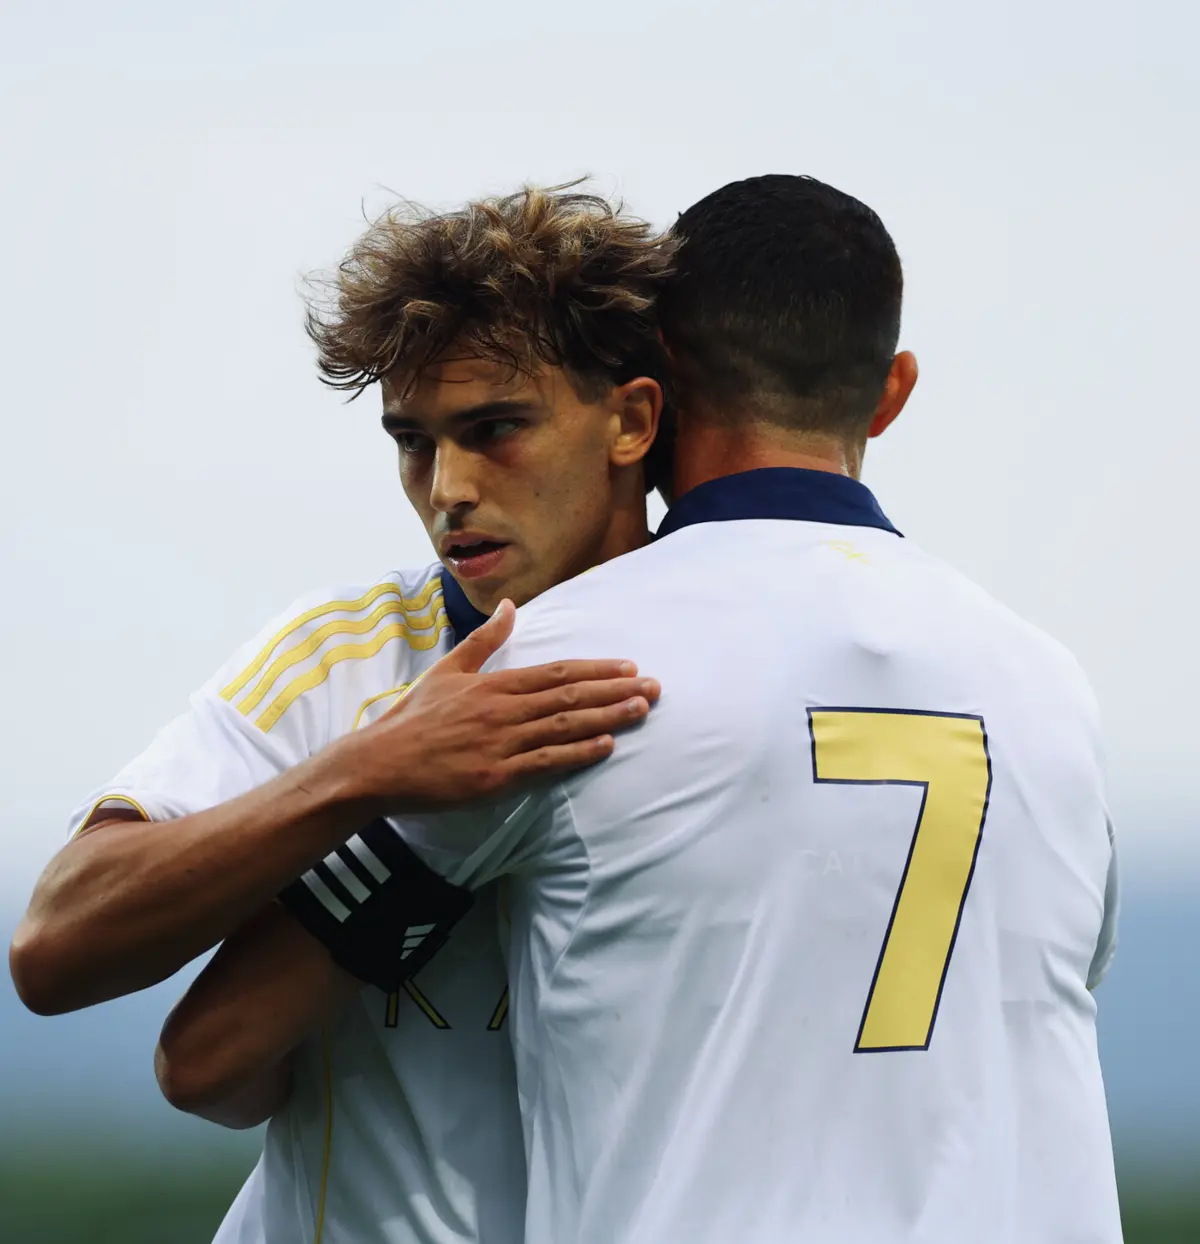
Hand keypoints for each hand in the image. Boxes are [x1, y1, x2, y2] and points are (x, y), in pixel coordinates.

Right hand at [328, 599, 658, 812]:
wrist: (379, 764)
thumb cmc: (413, 718)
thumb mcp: (447, 669)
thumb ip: (484, 639)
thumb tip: (509, 605)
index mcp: (492, 684)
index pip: (556, 672)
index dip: (596, 669)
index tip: (629, 667)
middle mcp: (502, 710)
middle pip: (569, 696)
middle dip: (615, 690)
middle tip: (654, 687)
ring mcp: (500, 744)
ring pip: (564, 726)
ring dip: (607, 717)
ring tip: (642, 710)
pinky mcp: (495, 776)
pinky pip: (545, 762)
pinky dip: (577, 753)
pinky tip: (606, 745)